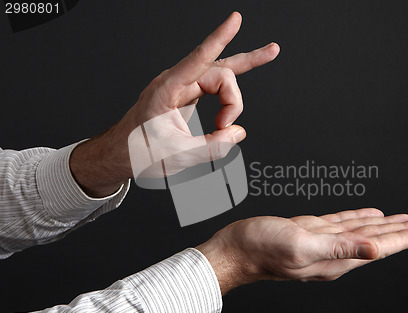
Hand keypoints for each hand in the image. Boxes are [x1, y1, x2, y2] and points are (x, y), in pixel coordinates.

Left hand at [70, 12, 278, 196]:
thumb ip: (212, 146)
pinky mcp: (188, 95)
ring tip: (243, 98)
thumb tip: (237, 133)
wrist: (122, 151)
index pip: (199, 59)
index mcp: (167, 89)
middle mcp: (176, 82)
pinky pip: (215, 87)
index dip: (219, 38)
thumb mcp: (178, 155)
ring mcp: (182, 87)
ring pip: (220, 78)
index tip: (234, 20)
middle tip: (234, 114)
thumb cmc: (140, 150)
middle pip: (219, 73)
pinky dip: (228, 97)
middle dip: (232, 98)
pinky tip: (232, 106)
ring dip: (232, 99)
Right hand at [196, 208, 407, 294]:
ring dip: (383, 225)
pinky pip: (342, 223)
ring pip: (361, 231)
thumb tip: (376, 250)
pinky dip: (358, 218)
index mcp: (336, 259)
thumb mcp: (303, 246)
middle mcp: (333, 252)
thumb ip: (340, 248)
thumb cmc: (262, 249)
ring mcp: (322, 241)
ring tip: (402, 220)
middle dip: (400, 231)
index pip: (378, 248)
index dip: (403, 239)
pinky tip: (368, 215)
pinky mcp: (310, 231)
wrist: (235, 249)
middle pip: (375, 239)